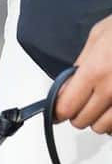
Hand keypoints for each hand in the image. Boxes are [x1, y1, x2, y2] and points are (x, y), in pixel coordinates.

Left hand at [55, 14, 111, 132]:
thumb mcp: (99, 36)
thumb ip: (80, 65)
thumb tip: (65, 88)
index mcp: (96, 71)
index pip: (65, 108)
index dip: (61, 109)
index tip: (61, 107)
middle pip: (82, 121)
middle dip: (79, 112)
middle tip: (85, 100)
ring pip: (102, 128)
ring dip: (99, 119)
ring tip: (103, 103)